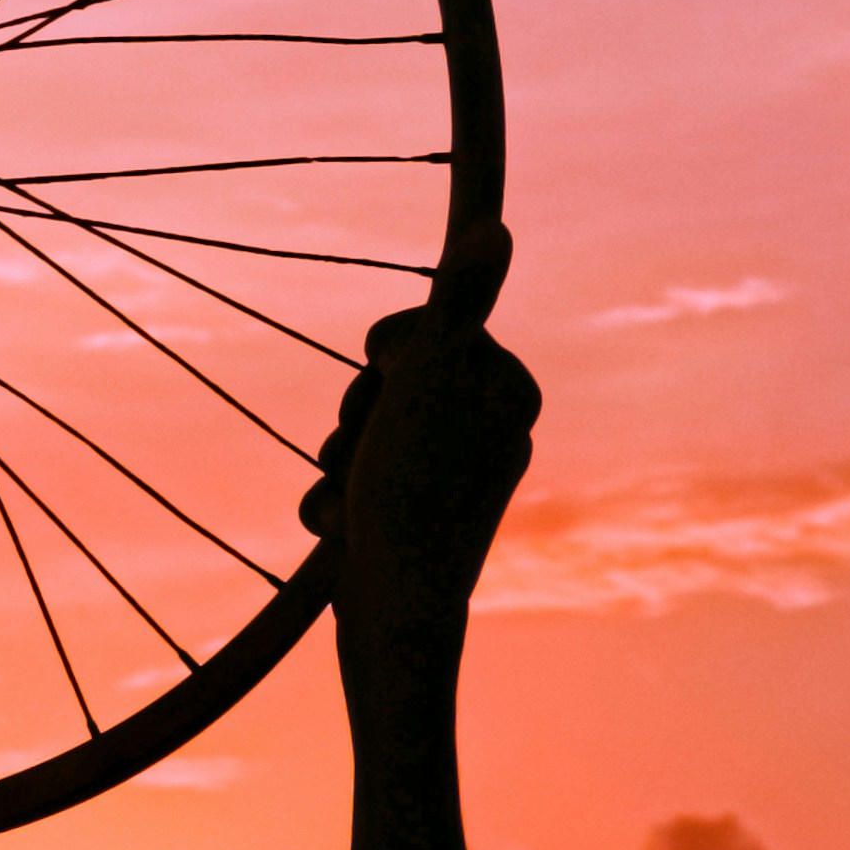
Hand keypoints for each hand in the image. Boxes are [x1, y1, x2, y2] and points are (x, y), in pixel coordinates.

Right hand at [300, 226, 539, 665]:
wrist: (393, 623)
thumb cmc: (413, 500)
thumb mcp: (428, 384)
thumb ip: (457, 305)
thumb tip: (496, 226)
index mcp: (510, 395)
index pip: (427, 330)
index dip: (390, 353)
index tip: (389, 385)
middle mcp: (491, 436)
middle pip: (392, 383)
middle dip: (357, 413)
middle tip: (363, 449)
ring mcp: (452, 484)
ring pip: (364, 435)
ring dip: (339, 462)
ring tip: (350, 499)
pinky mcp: (415, 524)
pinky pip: (357, 485)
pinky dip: (339, 502)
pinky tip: (344, 531)